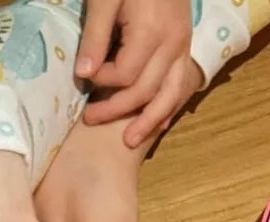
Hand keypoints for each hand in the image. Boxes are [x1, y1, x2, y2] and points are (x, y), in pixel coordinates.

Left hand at [77, 0, 191, 146]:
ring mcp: (182, 47)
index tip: (85, 77)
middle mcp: (172, 45)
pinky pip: (180, 86)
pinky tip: (157, 124)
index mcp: (151, 32)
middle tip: (90, 119)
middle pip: (145, 92)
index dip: (102, 82)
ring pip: (169, 96)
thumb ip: (95, 35)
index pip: (124, 75)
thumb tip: (85, 74)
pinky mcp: (185, 46)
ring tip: (130, 142)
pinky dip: (168, 107)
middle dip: (117, 109)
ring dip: (149, 121)